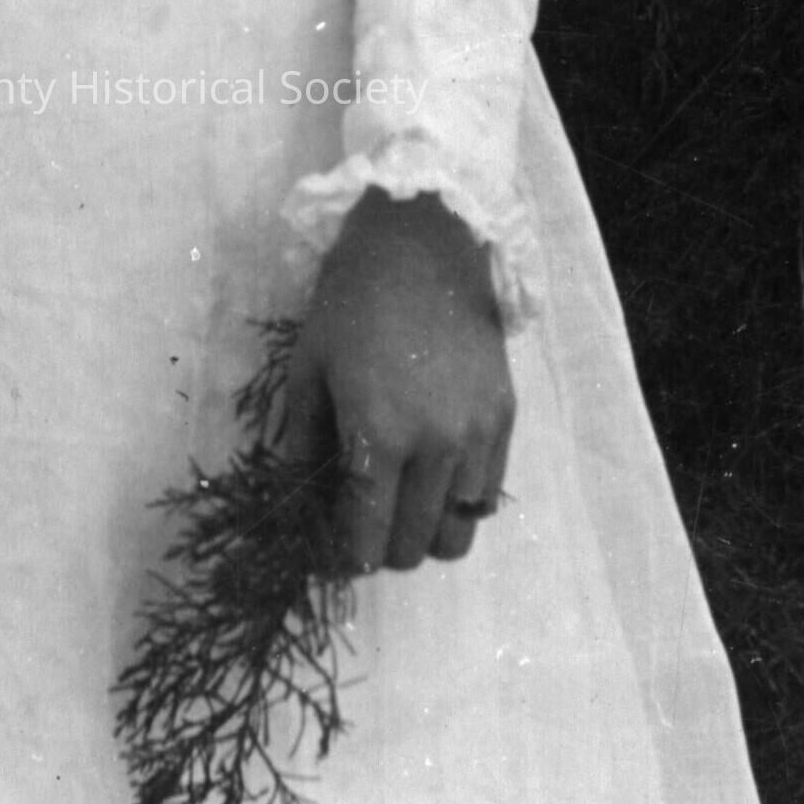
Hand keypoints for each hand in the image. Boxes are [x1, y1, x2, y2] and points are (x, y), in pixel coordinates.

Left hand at [281, 189, 513, 576]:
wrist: (424, 244)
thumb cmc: (352, 302)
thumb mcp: (308, 371)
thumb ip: (302, 448)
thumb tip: (298, 508)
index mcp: (378, 437)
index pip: (365, 541)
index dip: (341, 560)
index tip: (328, 551)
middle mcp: (436, 447)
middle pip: (413, 548)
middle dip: (380, 550)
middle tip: (359, 525)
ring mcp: (478, 436)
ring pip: (458, 534)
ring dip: (424, 533)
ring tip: (400, 505)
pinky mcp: (506, 419)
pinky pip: (488, 497)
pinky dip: (459, 504)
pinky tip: (433, 478)